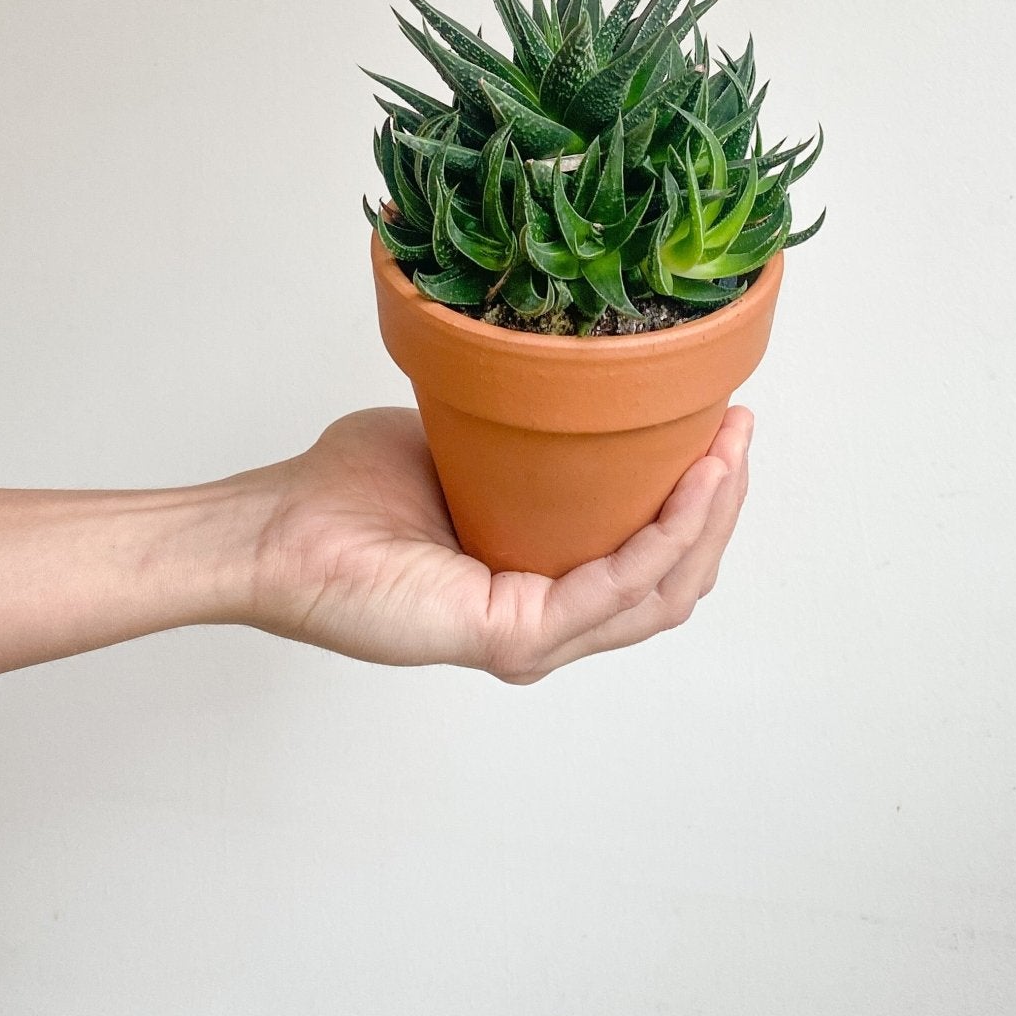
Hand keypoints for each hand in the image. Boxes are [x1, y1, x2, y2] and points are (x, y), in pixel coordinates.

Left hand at [248, 404, 752, 682]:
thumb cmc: (344, 493)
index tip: (723, 422)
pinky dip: (665, 534)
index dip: (699, 499)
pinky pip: (616, 586)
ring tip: (729, 445)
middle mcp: (544, 622)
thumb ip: (518, 436)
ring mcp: (532, 637)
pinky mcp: (512, 635)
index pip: (648, 561)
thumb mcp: (463, 444)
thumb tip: (566, 378)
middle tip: (740, 428)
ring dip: (709, 515)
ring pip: (660, 588)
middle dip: (722, 502)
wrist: (275, 528)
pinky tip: (692, 480)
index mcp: (537, 586)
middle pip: (673, 579)